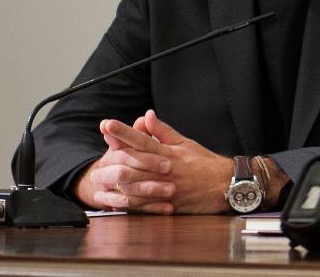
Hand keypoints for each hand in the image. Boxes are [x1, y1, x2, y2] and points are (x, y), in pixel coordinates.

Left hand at [75, 110, 231, 213]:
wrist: (224, 185)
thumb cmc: (204, 162)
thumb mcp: (185, 143)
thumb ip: (163, 131)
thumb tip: (146, 116)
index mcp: (169, 153)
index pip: (142, 139)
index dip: (123, 132)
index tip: (106, 124)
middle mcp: (164, 169)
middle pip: (132, 162)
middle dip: (111, 156)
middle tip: (95, 157)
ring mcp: (164, 188)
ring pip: (133, 184)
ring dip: (113, 181)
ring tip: (98, 177)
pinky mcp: (165, 204)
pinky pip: (141, 204)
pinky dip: (125, 201)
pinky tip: (113, 198)